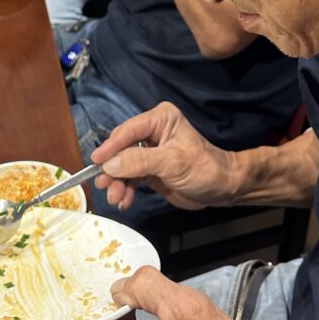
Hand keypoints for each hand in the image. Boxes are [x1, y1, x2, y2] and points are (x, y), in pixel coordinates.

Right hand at [92, 102, 237, 210]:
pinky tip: (124, 201)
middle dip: (112, 168)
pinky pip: (129, 177)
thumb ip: (140, 161)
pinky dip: (124, 189)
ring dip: (117, 182)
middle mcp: (152, 131)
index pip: (129, 130)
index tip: (96, 161)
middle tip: (104, 185)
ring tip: (116, 198)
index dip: (111, 146)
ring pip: (122, 165)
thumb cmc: (205, 169)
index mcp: (160, 119)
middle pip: (121, 148)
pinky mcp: (149, 169)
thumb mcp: (173, 163)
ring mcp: (149, 151)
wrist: (222, 188)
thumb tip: (110, 163)